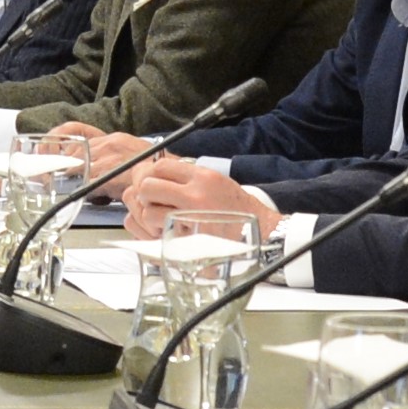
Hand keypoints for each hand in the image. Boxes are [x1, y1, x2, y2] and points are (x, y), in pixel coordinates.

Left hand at [45, 121, 161, 190]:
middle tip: (44, 175)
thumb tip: (86, 169)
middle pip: (70, 150)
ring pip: (75, 166)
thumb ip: (106, 156)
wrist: (170, 174)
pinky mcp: (111, 175)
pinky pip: (87, 182)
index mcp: (109, 137)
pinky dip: (81, 189)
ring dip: (64, 177)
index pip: (74, 128)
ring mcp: (109, 159)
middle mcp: (108, 144)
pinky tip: (80, 194)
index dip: (55, 135)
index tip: (45, 146)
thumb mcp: (127, 153)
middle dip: (54, 163)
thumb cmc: (151, 167)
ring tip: (56, 186)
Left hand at [123, 156, 276, 239]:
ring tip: (164, 223)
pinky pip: (154, 236)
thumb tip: (155, 175)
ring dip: (150, 218)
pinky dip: (155, 236)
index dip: (151, 175)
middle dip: (145, 195)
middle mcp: (195, 195)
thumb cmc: (238, 211)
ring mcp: (190, 220)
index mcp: (203, 177)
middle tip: (155, 203)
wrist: (263, 235)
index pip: (159, 166)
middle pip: (147, 185)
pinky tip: (167, 235)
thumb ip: (188, 178)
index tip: (154, 184)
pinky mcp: (187, 242)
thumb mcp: (217, 182)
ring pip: (147, 212)